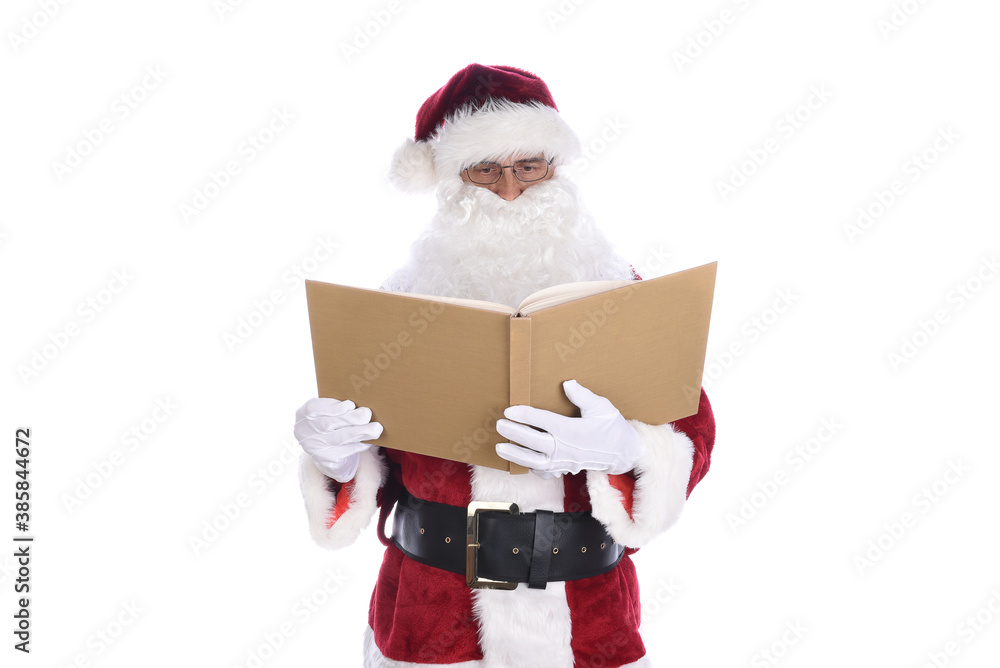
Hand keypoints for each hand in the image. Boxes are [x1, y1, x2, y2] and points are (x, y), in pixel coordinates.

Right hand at [294, 398, 382, 481]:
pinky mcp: (325, 461)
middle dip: (350, 419)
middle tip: (367, 414)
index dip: (332, 407)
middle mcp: (304, 432)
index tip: (350, 404)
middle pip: (327, 425)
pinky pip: (345, 452)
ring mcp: (314, 448)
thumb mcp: (328, 410)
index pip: (313, 409)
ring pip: (339, 439)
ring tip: (376, 428)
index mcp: (304, 414)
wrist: (325, 446)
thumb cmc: (331, 420)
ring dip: (359, 433)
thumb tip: (360, 402)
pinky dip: (359, 445)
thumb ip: (338, 404)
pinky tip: (369, 441)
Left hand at [495, 380, 641, 476]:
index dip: (525, 415)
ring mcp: (564, 462)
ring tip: (500, 448)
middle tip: (499, 426)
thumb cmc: (613, 428)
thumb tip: (567, 383)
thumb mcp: (602, 407)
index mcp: (572, 431)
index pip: (543, 421)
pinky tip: (521, 463)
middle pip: (534, 442)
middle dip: (514, 434)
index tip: (510, 410)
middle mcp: (565, 448)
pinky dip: (531, 469)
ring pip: (534, 462)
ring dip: (515, 455)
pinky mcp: (566, 469)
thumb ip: (583, 395)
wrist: (624, 454)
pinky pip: (545, 473)